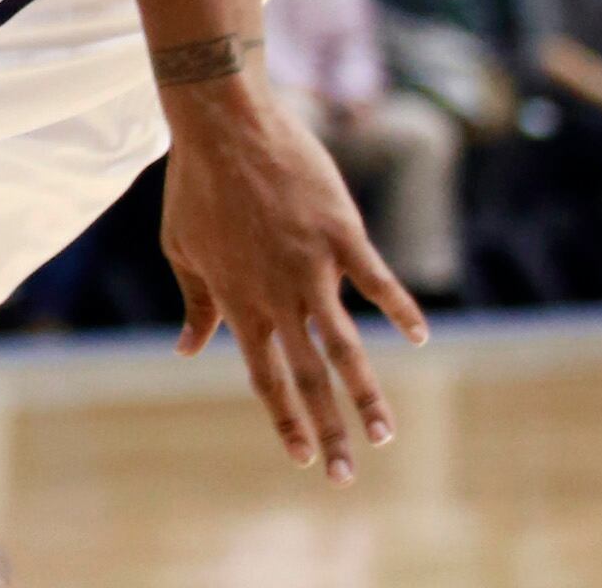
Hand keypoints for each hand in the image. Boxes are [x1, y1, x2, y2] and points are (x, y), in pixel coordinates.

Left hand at [160, 74, 427, 482]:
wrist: (222, 124)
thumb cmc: (197, 186)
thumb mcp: (182, 248)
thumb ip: (195, 303)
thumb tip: (187, 349)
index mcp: (238, 301)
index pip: (265, 375)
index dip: (285, 418)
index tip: (304, 458)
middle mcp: (276, 294)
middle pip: (308, 375)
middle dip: (329, 429)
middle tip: (348, 477)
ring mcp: (311, 266)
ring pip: (345, 344)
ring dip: (366, 394)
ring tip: (386, 434)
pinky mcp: (340, 234)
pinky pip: (377, 280)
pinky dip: (400, 309)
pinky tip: (419, 337)